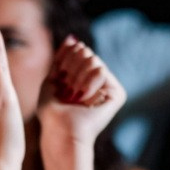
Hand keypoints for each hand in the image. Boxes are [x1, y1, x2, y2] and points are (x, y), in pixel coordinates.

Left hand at [37, 36, 125, 152]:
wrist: (61, 131)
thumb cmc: (53, 112)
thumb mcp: (52, 79)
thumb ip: (62, 58)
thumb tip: (73, 38)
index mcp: (85, 76)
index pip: (78, 50)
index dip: (65, 60)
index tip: (59, 81)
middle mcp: (99, 80)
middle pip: (86, 52)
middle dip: (71, 69)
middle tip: (67, 91)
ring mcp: (109, 86)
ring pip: (93, 60)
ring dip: (77, 78)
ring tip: (74, 96)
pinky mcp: (117, 94)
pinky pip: (101, 71)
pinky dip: (88, 84)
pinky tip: (84, 99)